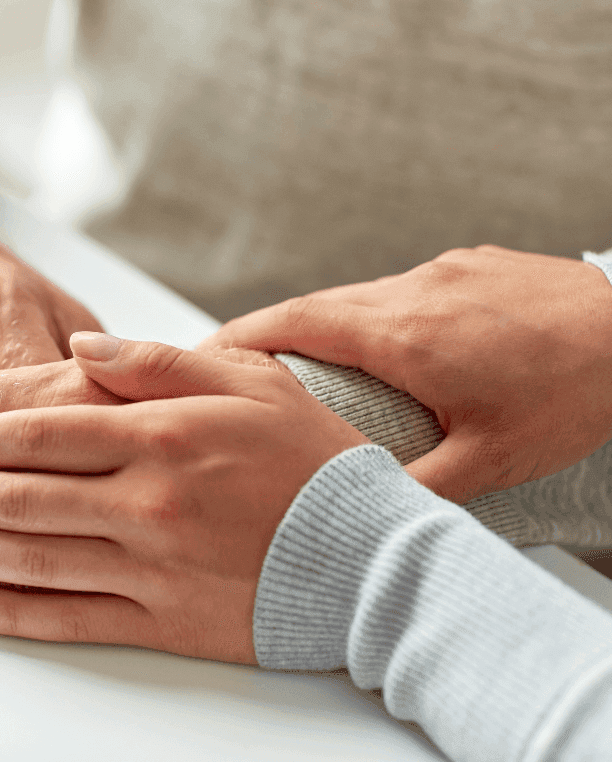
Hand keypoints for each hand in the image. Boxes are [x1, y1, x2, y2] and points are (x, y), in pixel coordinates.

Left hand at [0, 334, 367, 661]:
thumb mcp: (251, 381)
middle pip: (13, 496)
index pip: (38, 429)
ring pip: (23, 559)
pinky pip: (60, 619)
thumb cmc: (315, 462)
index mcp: (161, 435)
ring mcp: (148, 567)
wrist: (376, 561)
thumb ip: (160, 360)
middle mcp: (144, 502)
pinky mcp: (159, 622)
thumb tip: (83, 345)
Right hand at [203, 245, 611, 501]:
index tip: (201, 355)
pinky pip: (398, 288)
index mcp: (404, 335)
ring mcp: (443, 270)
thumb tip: (365, 512)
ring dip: (322, 326)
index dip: (238, 338)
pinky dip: (370, 316)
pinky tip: (388, 348)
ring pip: (356, 296)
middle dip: (266, 334)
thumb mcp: (494, 458)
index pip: (294, 323)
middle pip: (313, 305)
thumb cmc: (578, 392)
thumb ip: (419, 487)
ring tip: (308, 367)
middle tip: (236, 369)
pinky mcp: (470, 263)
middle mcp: (413, 290)